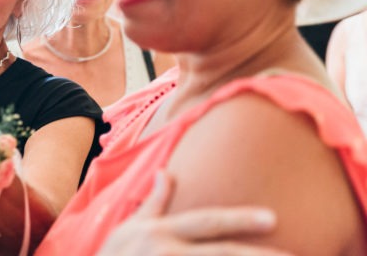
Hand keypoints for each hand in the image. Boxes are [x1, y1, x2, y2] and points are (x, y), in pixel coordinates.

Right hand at [99, 171, 293, 254]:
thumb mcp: (128, 228)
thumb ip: (153, 203)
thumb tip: (168, 172)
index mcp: (159, 233)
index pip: (206, 222)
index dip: (240, 219)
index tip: (272, 218)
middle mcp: (166, 252)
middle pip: (222, 253)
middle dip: (258, 255)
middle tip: (293, 255)